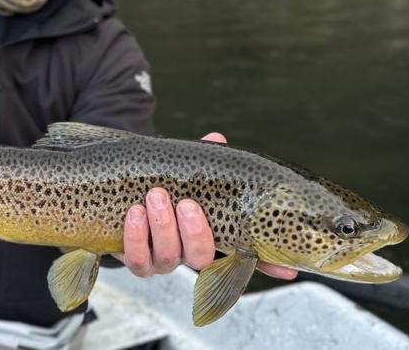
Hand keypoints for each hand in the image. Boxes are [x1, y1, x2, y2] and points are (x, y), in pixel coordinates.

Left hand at [113, 132, 297, 280]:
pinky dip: (136, 237)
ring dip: (162, 228)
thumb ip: (201, 160)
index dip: (267, 264)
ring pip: (168, 258)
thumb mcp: (183, 169)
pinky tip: (134, 213)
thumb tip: (217, 139)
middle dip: (195, 233)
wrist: (121, 189)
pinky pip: (138, 260)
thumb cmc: (162, 181)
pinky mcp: (136, 260)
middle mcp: (189, 251)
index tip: (287, 269)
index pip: (244, 255)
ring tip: (155, 197)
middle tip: (186, 204)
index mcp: (211, 232)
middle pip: (201, 260)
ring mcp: (163, 259)